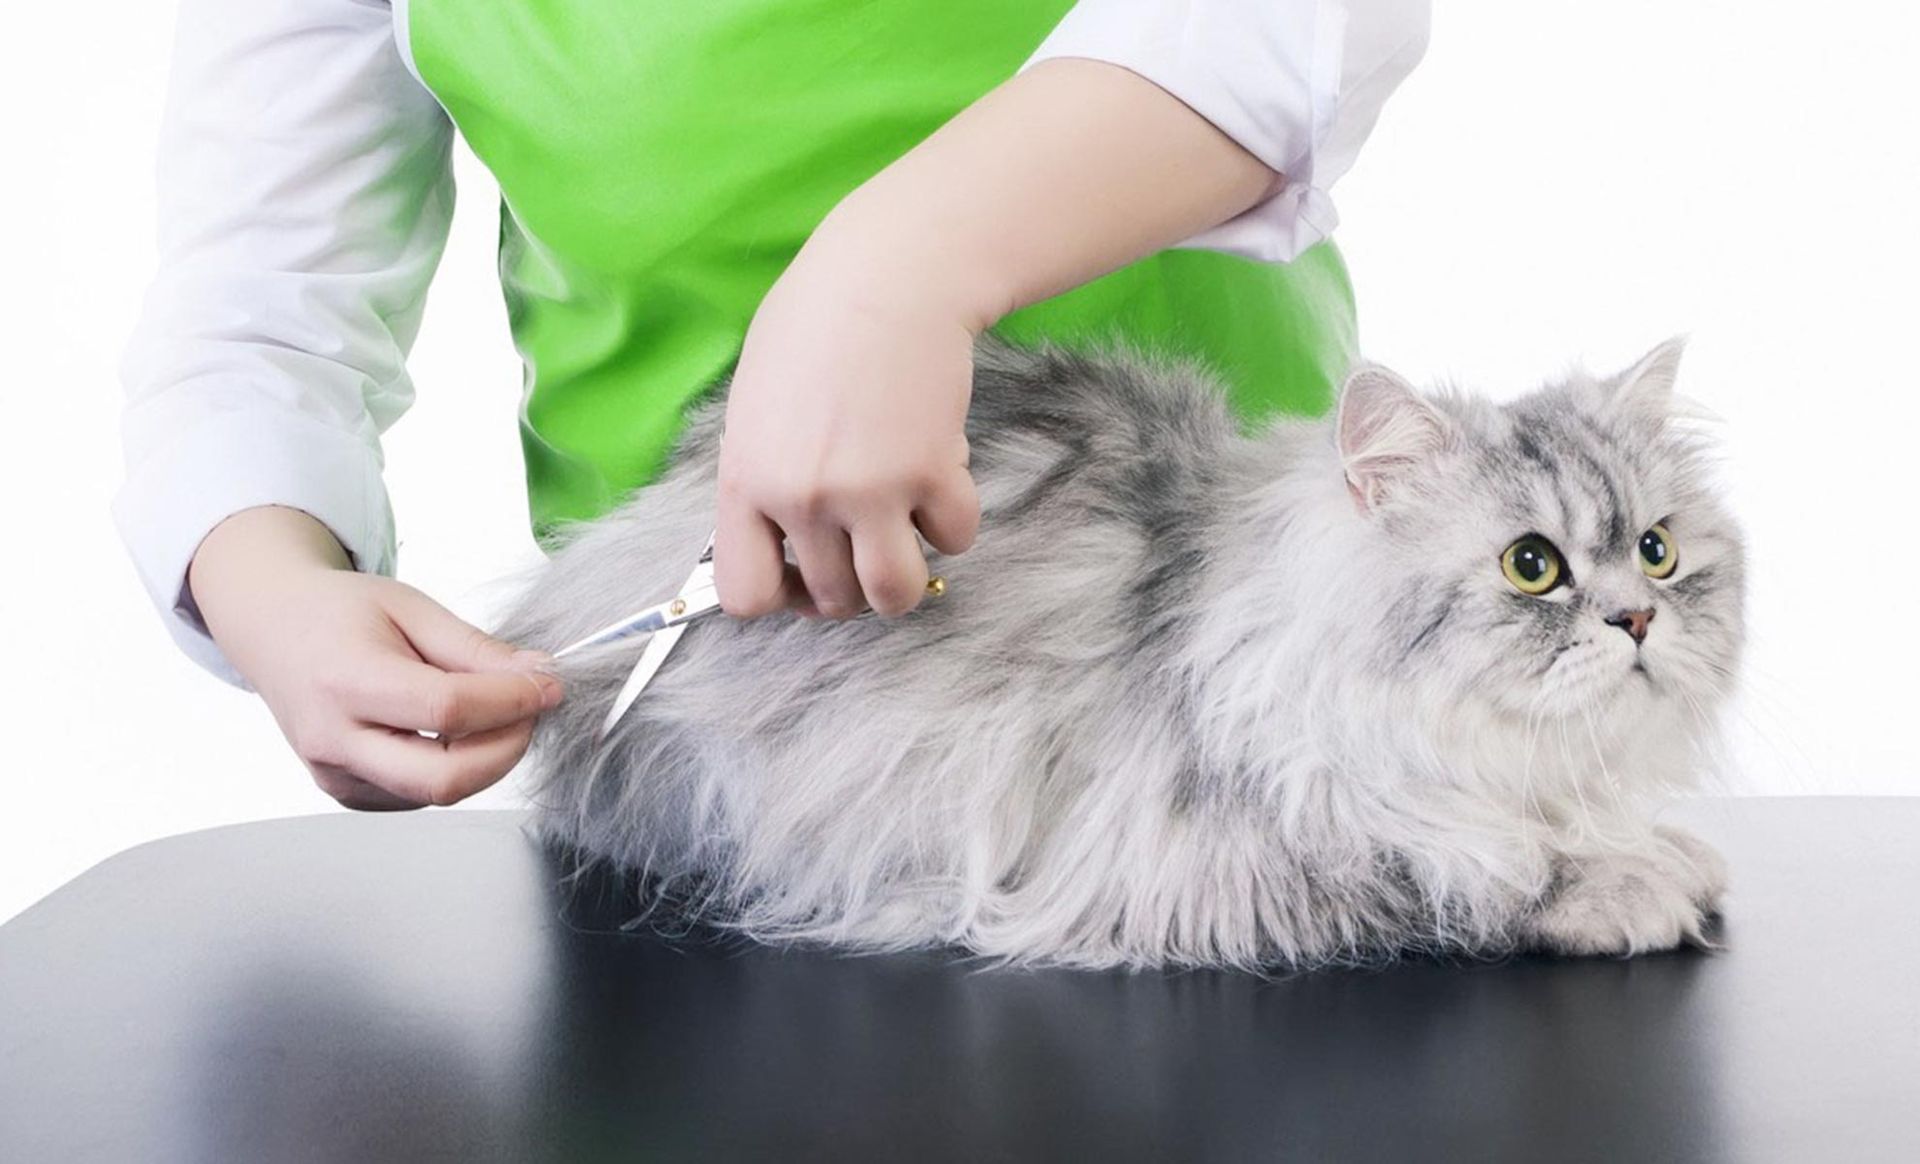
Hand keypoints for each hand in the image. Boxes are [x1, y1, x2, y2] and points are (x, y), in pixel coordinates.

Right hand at [188, 507, 562, 809]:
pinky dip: (453, 768)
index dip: (511, 702)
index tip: (547, 685)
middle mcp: (333, 739)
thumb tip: (537, 677)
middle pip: (444, 778)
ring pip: (437, 794)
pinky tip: (453, 731)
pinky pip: (418, 796)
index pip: (448, 710)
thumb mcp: (411, 607)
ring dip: (485, 760)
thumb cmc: (337, 612)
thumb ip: (475, 649)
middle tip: (531, 711)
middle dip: (507, 748)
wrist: (273, 629)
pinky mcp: (346, 793)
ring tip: (493, 712)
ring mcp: (335, 775)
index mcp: (346, 681)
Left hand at [714, 226, 981, 619]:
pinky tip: (942, 473)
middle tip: (871, 541)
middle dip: (856, 584)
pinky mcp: (931, 472)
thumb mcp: (757, 408)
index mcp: (746, 479)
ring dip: (907, 578)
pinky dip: (954, 519)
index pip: (747, 595)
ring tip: (908, 533)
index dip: (783, 598)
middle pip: (833, 600)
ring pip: (894, 594)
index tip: (806, 575)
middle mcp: (801, 497)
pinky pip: (953, 538)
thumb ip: (764, 479)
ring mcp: (867, 490)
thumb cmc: (817, 326)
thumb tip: (780, 543)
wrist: (887, 275)